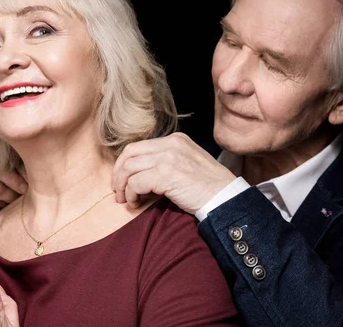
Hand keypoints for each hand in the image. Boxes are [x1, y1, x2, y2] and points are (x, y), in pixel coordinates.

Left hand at [112, 132, 236, 214]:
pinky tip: (135, 202)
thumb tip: (140, 174)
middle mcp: (170, 144)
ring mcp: (168, 158)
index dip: (125, 164)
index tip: (122, 180)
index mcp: (175, 140)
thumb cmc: (208, 187)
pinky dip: (131, 193)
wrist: (225, 198)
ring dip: (122, 186)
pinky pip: (136, 182)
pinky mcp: (166, 174)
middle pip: (129, 154)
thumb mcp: (188, 163)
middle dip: (118, 173)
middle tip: (117, 191)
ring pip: (129, 167)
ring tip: (126, 200)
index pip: (139, 147)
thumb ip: (167, 161)